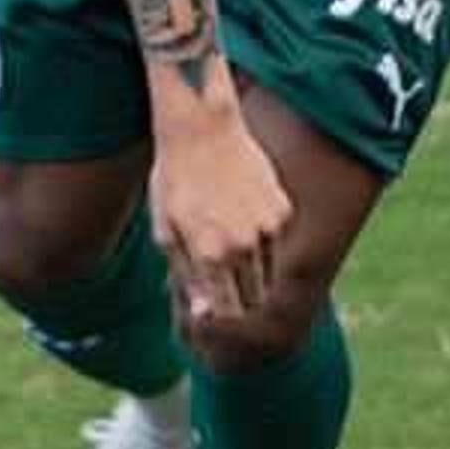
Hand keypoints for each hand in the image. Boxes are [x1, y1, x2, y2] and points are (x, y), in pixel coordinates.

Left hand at [151, 102, 291, 330]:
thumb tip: (203, 313)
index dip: (221, 319)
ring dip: (250, 270)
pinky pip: (275, 240)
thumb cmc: (174, 180)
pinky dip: (261, 239)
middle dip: (238, 300)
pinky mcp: (283, 209)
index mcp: (211, 255)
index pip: (228, 312)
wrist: (200, 129)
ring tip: (224, 239)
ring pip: (268, 272)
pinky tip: (238, 212)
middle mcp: (245, 246)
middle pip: (254, 297)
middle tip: (219, 281)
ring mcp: (269, 227)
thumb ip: (185, 275)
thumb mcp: (166, 231)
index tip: (212, 314)